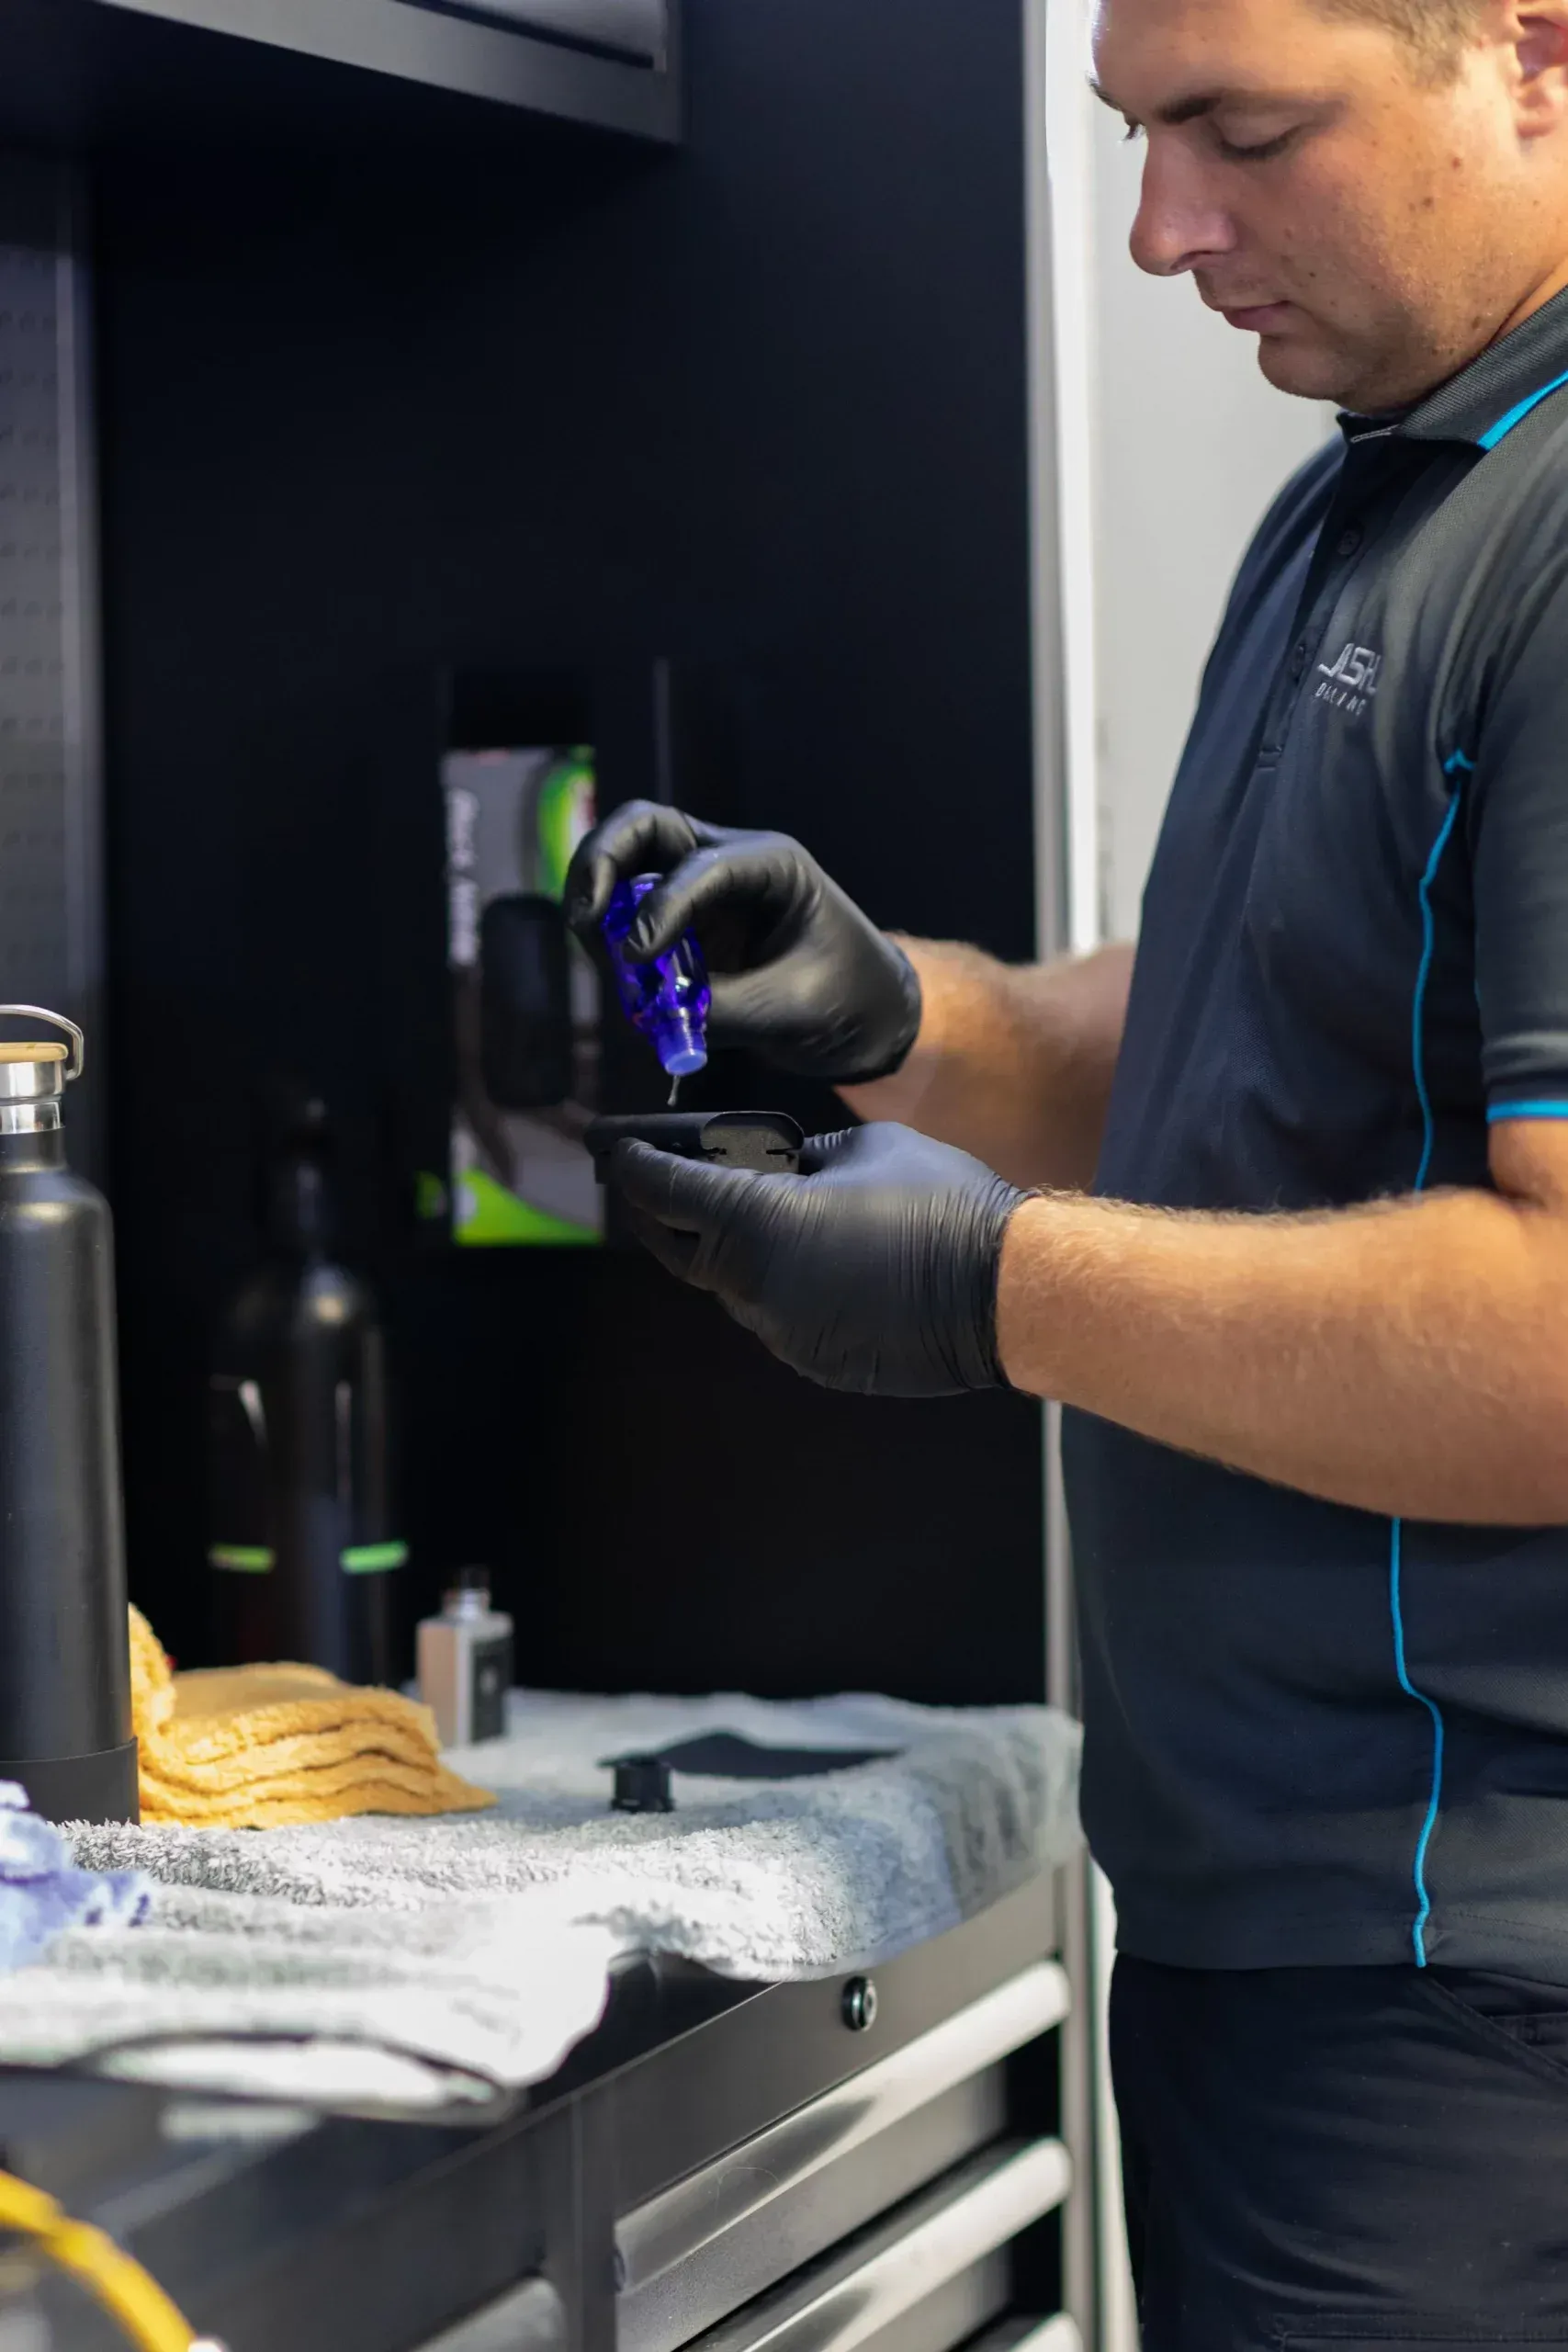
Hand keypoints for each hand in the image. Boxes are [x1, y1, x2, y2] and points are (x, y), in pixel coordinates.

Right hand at [564, 803, 921, 1083]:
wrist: (868, 1017)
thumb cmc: (848, 998)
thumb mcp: (792, 1009)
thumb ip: (722, 1008)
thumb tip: (652, 1011)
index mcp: (773, 865)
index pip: (700, 864)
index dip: (660, 907)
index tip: (637, 958)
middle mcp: (728, 862)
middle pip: (642, 828)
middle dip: (601, 862)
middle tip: (586, 918)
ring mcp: (699, 892)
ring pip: (625, 864)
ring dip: (596, 902)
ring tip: (601, 955)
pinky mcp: (682, 927)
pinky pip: (627, 918)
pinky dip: (609, 941)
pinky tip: (621, 980)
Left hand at [610, 1122, 1027, 1396]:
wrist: (1004, 1290)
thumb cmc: (939, 1203)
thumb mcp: (860, 1149)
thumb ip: (802, 1157)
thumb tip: (779, 1168)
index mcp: (754, 1222)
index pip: (662, 1191)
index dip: (629, 1164)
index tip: (608, 1148)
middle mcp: (752, 1286)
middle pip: (677, 1246)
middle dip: (656, 1210)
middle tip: (646, 1182)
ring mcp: (780, 1332)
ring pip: (727, 1284)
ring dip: (722, 1249)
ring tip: (739, 1211)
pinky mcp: (811, 1360)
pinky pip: (773, 1314)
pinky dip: (772, 1283)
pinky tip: (803, 1259)